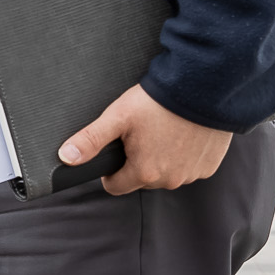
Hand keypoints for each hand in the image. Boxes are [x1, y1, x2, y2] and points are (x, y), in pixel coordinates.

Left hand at [61, 83, 232, 195]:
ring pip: (166, 174)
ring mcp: (191, 174)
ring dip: (162, 159)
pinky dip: (184, 155)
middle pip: (141, 179)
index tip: (117, 150)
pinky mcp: (208, 166)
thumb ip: (90, 139)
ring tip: (163, 131)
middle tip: (142, 134)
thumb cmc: (159, 102)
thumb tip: (65, 157)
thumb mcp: (118, 117)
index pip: (115, 186)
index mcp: (144, 172)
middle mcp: (169, 180)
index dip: (111, 170)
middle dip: (138, 161)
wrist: (204, 88)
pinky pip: (189, 167)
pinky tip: (183, 134)